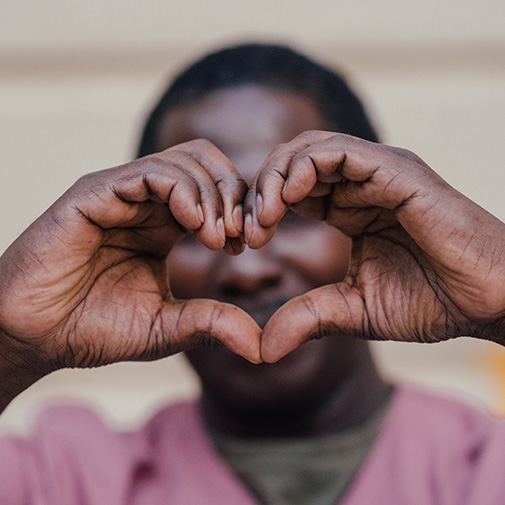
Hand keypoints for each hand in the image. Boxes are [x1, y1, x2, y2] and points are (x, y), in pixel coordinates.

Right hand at [0, 140, 261, 387]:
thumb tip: (259, 347)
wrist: (36, 336)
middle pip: (207, 165)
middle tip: (243, 236)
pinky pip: (149, 173)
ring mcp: (121, 194)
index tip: (250, 244)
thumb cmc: (95, 329)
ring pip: (185, 161)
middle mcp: (146, 204)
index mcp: (165, 226)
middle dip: (235, 195)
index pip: (217, 191)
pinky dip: (183, 190)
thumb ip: (210, 325)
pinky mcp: (95, 194)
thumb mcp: (166, 328)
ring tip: (218, 237)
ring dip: (214, 194)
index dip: (242, 210)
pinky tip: (194, 225)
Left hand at [245, 131, 504, 361]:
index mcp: (348, 209)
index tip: (247, 241)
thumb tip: (264, 347)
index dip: (261, 208)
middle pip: (292, 164)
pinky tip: (288, 198)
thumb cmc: (430, 301)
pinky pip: (340, 152)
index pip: (290, 190)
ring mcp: (379, 174)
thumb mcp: (353, 310)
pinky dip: (306, 167)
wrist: (488, 302)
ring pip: (310, 149)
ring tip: (264, 215)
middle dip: (260, 190)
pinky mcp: (397, 172)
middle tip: (249, 228)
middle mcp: (361, 184)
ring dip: (276, 176)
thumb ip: (308, 317)